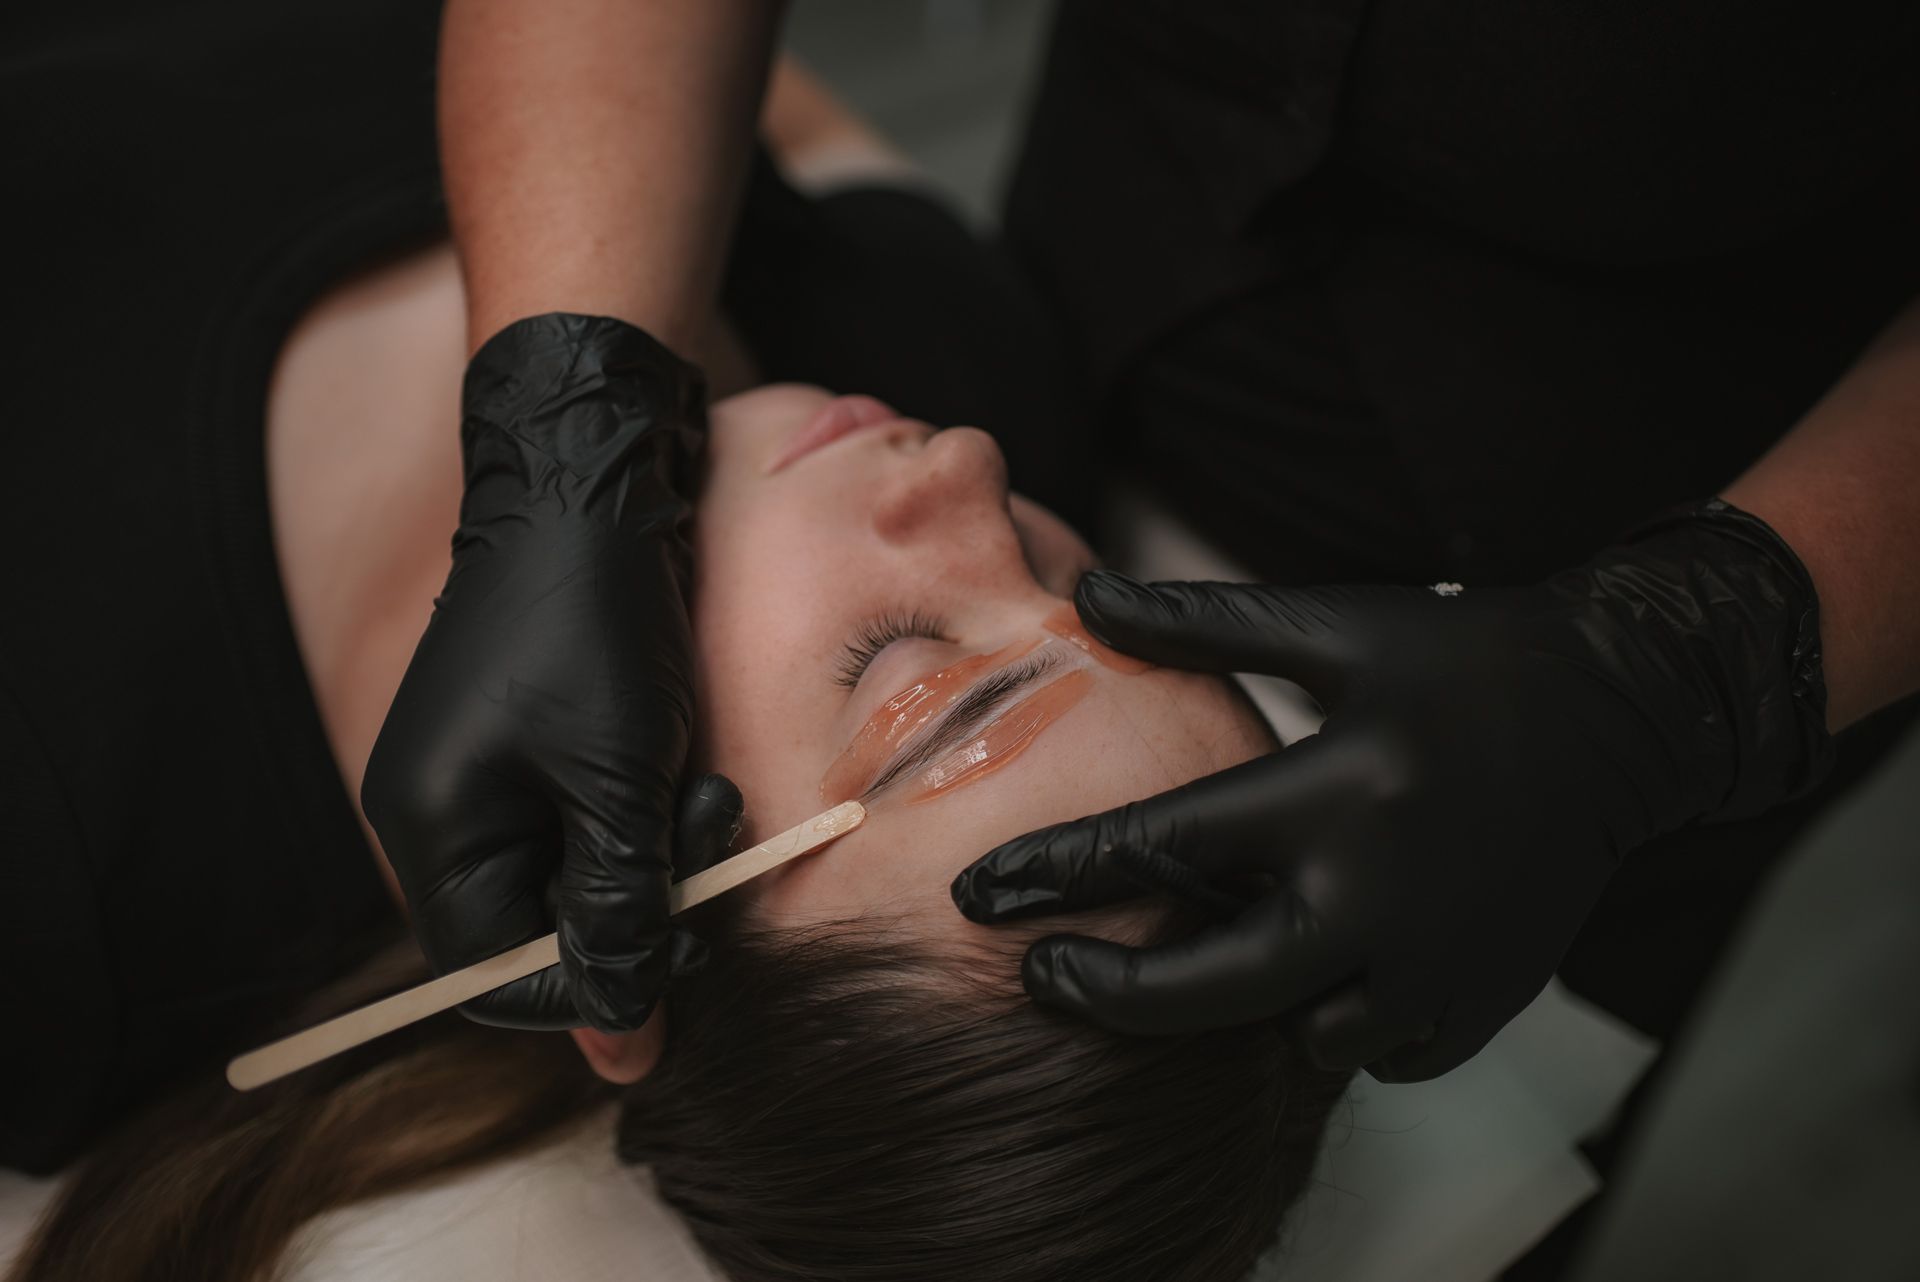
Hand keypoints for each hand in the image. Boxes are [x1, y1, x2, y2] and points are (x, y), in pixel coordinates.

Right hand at [363, 314, 735, 1032]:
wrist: (595, 483)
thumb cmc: (594, 622)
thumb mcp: (617, 783)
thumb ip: (620, 916)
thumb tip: (622, 1051)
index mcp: (434, 832)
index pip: (500, 976)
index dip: (595, 985)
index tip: (682, 955)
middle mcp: (447, 815)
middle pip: (546, 930)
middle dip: (639, 907)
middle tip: (706, 844)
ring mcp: (492, 777)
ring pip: (585, 877)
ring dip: (657, 855)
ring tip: (705, 791)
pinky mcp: (541, 745)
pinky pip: (596, 822)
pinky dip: (650, 812)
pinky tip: (689, 765)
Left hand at [952, 501, 1832, 1079]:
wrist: (1623, 716)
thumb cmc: (1467, 663)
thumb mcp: (1337, 625)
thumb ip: (1203, 622)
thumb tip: (1087, 595)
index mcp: (1340, 786)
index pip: (1168, 843)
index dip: (1059, 871)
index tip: (977, 894)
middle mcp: (1388, 889)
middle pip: (1218, 985)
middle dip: (1113, 993)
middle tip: (1045, 976)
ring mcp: (1441, 960)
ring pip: (1296, 1035)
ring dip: (1234, 1007)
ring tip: (1192, 958)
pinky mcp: (1482, 1000)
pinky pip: (1375, 1055)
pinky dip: (1329, 1025)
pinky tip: (1307, 977)